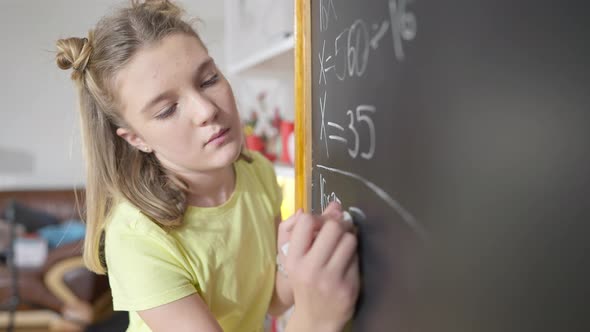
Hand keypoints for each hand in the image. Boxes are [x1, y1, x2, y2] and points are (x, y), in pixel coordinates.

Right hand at [284, 205, 359, 330]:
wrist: (315, 319)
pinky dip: (354, 256)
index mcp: (294, 259)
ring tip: (343, 247)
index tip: (322, 224)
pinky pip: (357, 258)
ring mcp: (330, 279)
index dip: (319, 217)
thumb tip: (335, 204)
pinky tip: (347, 263)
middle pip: (333, 227)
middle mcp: (310, 268)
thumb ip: (313, 231)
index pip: (307, 221)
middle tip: (339, 232)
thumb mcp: (298, 259)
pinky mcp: (348, 287)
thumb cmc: (305, 284)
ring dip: (349, 239)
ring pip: (349, 240)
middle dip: (338, 226)